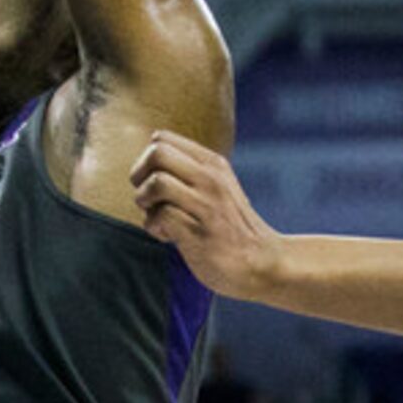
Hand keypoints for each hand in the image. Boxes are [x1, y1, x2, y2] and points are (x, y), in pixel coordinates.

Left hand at [131, 131, 284, 298]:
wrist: (263, 263)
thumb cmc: (232, 227)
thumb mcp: (218, 188)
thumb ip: (190, 173)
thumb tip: (147, 164)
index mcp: (213, 164)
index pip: (161, 138)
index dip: (146, 160)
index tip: (154, 181)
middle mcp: (211, 179)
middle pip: (156, 153)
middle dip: (139, 176)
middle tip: (148, 199)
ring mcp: (207, 205)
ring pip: (157, 183)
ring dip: (145, 202)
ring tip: (157, 217)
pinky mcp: (199, 233)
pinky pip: (161, 216)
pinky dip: (154, 227)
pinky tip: (167, 237)